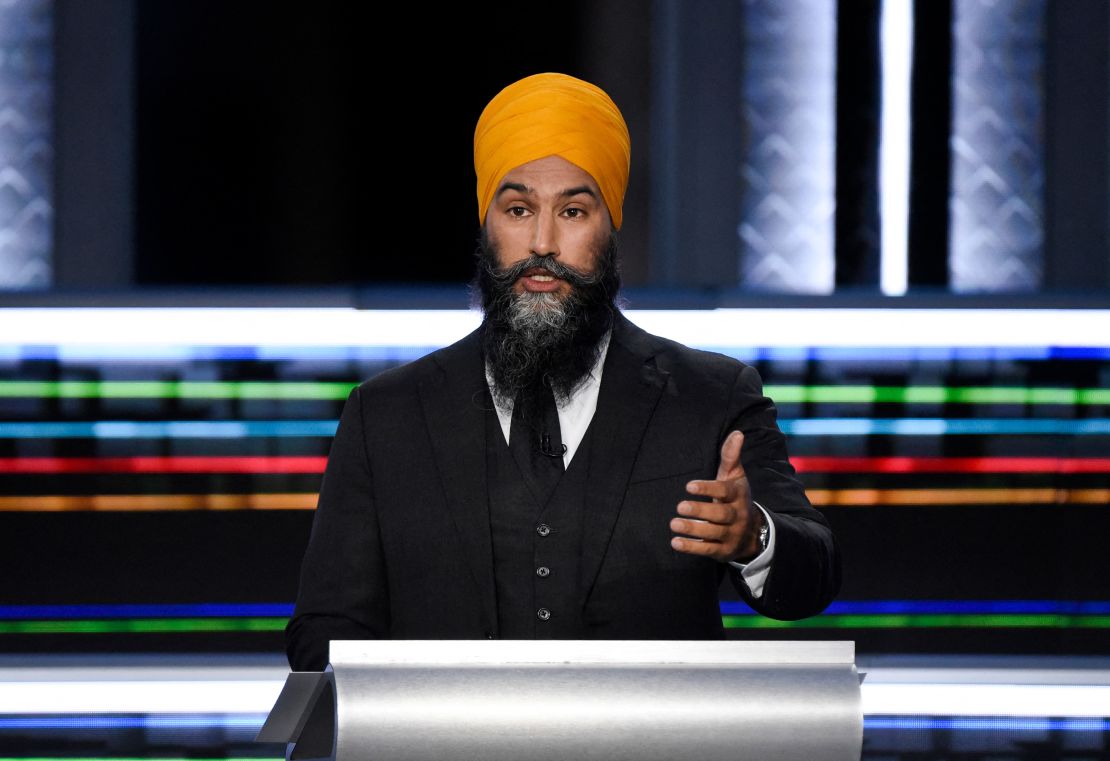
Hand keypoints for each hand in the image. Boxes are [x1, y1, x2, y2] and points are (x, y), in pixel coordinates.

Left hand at [670, 430, 764, 562]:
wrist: (753, 532)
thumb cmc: (735, 498)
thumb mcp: (735, 477)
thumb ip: (731, 457)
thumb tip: (737, 433)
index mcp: (738, 495)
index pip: (725, 491)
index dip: (708, 489)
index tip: (689, 486)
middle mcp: (737, 515)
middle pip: (720, 514)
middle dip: (700, 511)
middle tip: (679, 506)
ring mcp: (731, 534)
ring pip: (713, 533)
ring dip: (693, 529)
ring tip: (674, 523)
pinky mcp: (723, 551)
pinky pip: (708, 550)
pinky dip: (692, 547)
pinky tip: (676, 542)